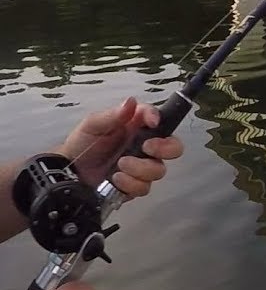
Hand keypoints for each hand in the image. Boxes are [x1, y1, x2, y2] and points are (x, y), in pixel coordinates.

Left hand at [59, 97, 183, 197]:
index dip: (161, 119)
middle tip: (147, 148)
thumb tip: (131, 102)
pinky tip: (116, 179)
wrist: (68, 172)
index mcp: (138, 127)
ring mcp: (142, 167)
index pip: (161, 119)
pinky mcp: (135, 185)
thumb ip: (113, 115)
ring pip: (159, 170)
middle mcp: (145, 146)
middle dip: (165, 149)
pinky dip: (131, 184)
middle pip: (174, 147)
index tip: (152, 122)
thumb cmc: (81, 143)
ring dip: (140, 169)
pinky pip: (144, 187)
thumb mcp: (93, 124)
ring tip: (119, 166)